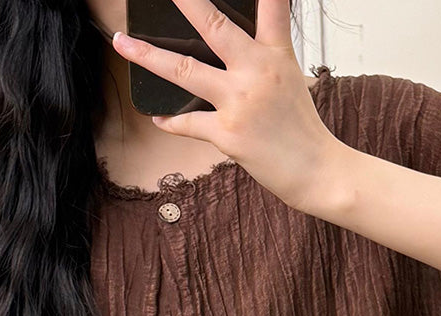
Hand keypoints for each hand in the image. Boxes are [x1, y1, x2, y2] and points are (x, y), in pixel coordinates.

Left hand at [110, 0, 344, 209]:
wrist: (318, 172)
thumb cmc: (302, 129)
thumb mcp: (291, 80)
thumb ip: (261, 57)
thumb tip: (231, 52)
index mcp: (275, 54)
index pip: (271, 5)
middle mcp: (256, 72)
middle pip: (213, 27)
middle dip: (186, 2)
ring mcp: (240, 102)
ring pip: (184, 71)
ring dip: (148, 56)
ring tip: (122, 43)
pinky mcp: (228, 134)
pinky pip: (188, 123)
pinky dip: (171, 121)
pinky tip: (158, 116)